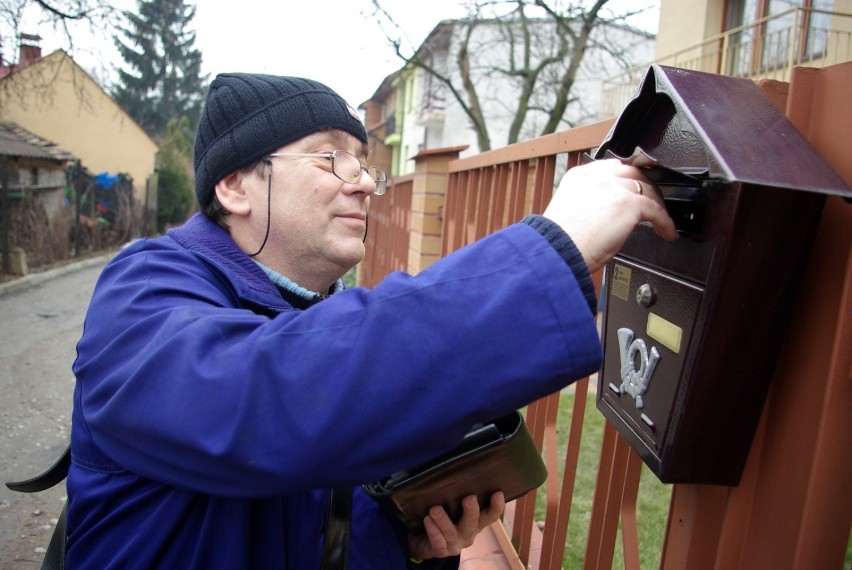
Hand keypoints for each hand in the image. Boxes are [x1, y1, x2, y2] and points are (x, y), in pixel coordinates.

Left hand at [408, 492, 505, 560]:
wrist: (422, 540)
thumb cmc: (442, 516)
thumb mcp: (452, 505)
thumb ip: (457, 493)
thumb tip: (459, 469)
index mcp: (475, 523)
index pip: (490, 515)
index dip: (496, 506)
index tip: (498, 493)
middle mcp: (468, 534)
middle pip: (473, 523)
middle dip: (472, 511)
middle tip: (469, 498)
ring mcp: (455, 544)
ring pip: (451, 532)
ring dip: (443, 520)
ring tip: (434, 509)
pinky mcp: (440, 551)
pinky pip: (438, 543)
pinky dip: (433, 531)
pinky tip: (427, 520)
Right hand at [543, 159, 677, 272]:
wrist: (558, 252)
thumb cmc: (560, 242)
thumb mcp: (571, 212)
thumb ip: (590, 204)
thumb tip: (608, 214)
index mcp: (579, 177)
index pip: (611, 168)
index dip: (626, 178)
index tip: (632, 189)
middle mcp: (597, 177)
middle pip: (632, 172)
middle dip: (645, 186)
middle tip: (652, 201)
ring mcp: (614, 187)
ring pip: (646, 189)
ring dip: (656, 204)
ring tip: (660, 219)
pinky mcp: (628, 203)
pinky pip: (656, 210)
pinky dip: (664, 222)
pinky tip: (666, 232)